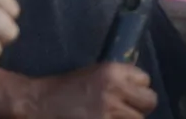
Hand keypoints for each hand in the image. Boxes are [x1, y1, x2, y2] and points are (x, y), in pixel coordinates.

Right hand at [29, 63, 157, 117]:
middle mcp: (115, 89)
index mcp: (113, 71)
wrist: (37, 104)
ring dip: (128, 118)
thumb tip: (140, 89)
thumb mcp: (95, 74)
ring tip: (113, 117)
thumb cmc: (65, 88)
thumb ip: (119, 79)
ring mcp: (107, 111)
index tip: (129, 94)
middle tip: (127, 111)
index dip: (138, 88)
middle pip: (149, 101)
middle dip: (140, 106)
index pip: (145, 80)